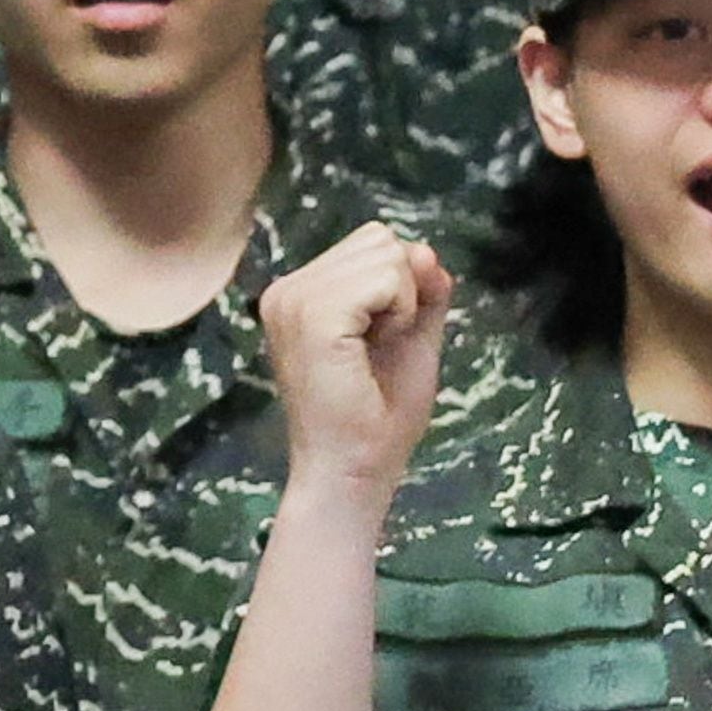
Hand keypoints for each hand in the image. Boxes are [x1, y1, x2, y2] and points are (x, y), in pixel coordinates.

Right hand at [259, 220, 450, 501]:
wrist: (354, 471)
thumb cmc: (378, 417)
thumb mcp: (411, 336)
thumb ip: (421, 290)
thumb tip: (426, 249)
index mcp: (299, 293)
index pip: (372, 242)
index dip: (400, 284)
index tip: (380, 339)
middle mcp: (286, 289)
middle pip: (379, 239)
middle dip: (402, 289)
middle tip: (378, 347)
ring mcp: (294, 300)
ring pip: (386, 253)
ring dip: (402, 303)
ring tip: (373, 351)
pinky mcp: (313, 317)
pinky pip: (387, 278)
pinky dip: (401, 312)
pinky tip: (377, 349)